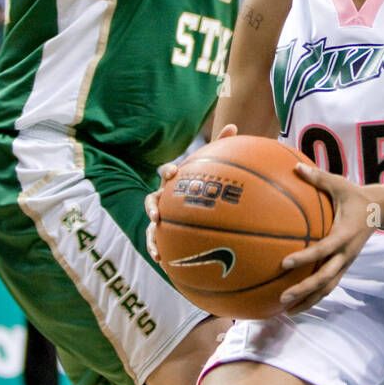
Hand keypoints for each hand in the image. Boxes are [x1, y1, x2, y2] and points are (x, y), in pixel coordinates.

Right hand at [144, 125, 238, 261]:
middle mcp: (164, 198)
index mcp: (175, 182)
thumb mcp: (209, 166)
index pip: (167, 173)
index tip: (173, 174)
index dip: (168, 172)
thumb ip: (219, 146)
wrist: (191, 205)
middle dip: (153, 205)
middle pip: (152, 198)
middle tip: (157, 212)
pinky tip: (160, 259)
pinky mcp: (160, 233)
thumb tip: (233, 125)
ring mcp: (160, 216)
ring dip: (151, 232)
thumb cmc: (199, 182)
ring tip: (155, 244)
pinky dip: (155, 249)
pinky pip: (154, 241)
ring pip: (150, 224)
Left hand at [278, 164, 377, 313]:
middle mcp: (346, 253)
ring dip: (308, 300)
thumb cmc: (355, 195)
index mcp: (344, 234)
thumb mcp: (339, 184)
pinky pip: (329, 286)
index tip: (285, 263)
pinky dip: (314, 297)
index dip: (306, 258)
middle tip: (283, 298)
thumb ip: (318, 177)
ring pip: (327, 288)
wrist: (380, 210)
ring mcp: (345, 263)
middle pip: (325, 278)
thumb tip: (295, 167)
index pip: (323, 249)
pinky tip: (296, 305)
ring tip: (287, 311)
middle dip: (304, 290)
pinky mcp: (343, 267)